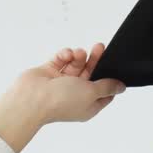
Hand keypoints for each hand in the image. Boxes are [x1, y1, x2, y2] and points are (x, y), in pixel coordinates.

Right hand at [0, 42, 125, 128]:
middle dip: (95, 60)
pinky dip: (65, 55)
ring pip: (76, 65)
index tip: (114, 68)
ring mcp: (62, 84)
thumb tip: (121, 87)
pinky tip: (65, 55)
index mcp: (87, 105)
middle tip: (99, 47)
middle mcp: (75, 95)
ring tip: (77, 54)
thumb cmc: (59, 101)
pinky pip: (62, 60)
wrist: (31, 98)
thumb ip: (107, 86)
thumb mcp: (92, 93)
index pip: (104, 92)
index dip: (110, 80)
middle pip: (91, 74)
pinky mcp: (50, 73)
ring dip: (78, 57)